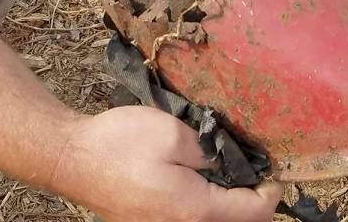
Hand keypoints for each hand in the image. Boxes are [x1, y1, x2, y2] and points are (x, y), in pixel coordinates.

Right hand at [52, 105, 284, 221]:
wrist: (74, 160)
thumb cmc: (120, 144)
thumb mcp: (172, 134)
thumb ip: (209, 150)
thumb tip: (228, 162)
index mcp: (196, 212)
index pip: (254, 213)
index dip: (270, 191)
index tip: (274, 170)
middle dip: (252, 203)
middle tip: (255, 171)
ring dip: (229, 208)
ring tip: (230, 175)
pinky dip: (207, 209)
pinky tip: (202, 184)